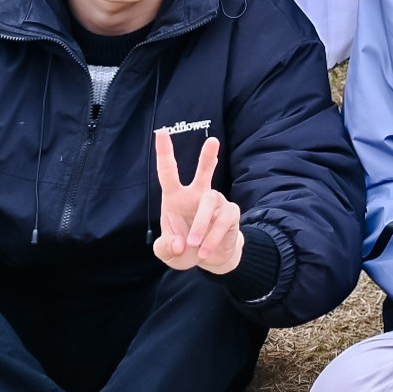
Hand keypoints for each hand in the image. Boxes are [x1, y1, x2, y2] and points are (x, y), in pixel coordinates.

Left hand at [153, 129, 243, 275]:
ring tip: (194, 246)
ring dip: (200, 225)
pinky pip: (223, 221)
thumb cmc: (184, 248)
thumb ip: (166, 248)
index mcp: (176, 198)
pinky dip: (212, 238)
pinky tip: (205, 252)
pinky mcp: (230, 214)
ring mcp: (216, 203)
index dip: (165, 152)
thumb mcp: (168, 252)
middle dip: (207, 157)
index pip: (169, 172)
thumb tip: (179, 243)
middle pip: (204, 172)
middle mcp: (197, 195)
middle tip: (212, 141)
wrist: (210, 259)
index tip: (161, 132)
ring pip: (209, 203)